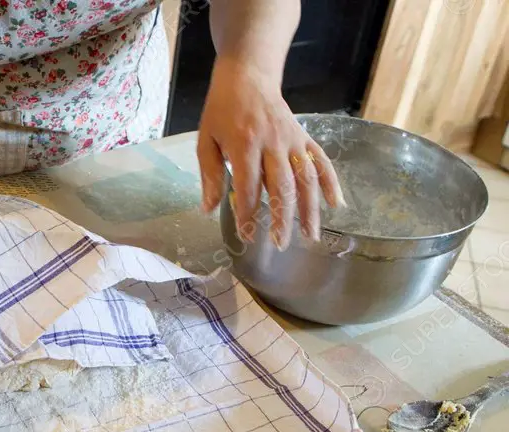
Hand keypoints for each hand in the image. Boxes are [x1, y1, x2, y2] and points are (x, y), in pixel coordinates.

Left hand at [197, 59, 344, 249]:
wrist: (248, 76)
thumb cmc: (222, 110)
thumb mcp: (206, 140)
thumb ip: (210, 175)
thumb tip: (208, 209)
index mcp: (245, 145)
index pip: (248, 187)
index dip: (248, 214)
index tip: (247, 236)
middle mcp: (273, 143)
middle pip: (282, 187)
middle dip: (283, 218)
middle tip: (280, 243)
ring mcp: (293, 140)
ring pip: (306, 178)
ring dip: (310, 209)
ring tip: (311, 235)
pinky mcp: (304, 137)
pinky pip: (321, 161)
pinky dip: (330, 183)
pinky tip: (335, 205)